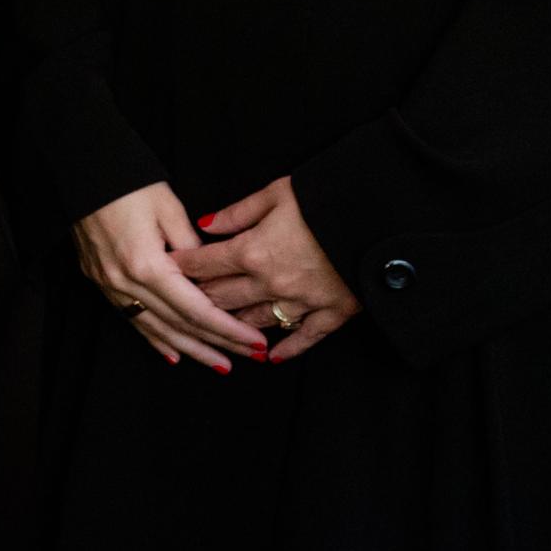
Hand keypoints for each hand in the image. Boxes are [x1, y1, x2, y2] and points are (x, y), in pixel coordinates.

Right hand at [73, 181, 275, 372]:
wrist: (80, 172)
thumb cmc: (127, 183)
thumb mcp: (169, 208)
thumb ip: (192, 247)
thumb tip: (207, 272)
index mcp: (147, 265)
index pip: (196, 309)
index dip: (227, 330)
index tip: (253, 342)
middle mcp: (126, 282)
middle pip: (178, 324)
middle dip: (216, 344)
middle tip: (247, 358)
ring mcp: (109, 284)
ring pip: (154, 328)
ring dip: (188, 348)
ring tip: (217, 362)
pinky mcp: (99, 279)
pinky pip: (131, 317)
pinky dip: (154, 337)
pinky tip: (172, 353)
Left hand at [171, 176, 358, 361]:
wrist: (383, 217)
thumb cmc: (328, 198)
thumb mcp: (277, 193)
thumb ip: (237, 212)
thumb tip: (204, 225)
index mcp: (253, 251)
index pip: (204, 265)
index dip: (182, 267)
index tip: (167, 269)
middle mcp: (271, 283)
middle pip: (222, 299)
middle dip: (201, 298)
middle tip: (185, 300)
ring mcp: (302, 301)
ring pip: (256, 321)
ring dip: (235, 326)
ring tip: (220, 328)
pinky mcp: (333, 312)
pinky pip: (305, 337)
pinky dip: (287, 349)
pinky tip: (271, 357)